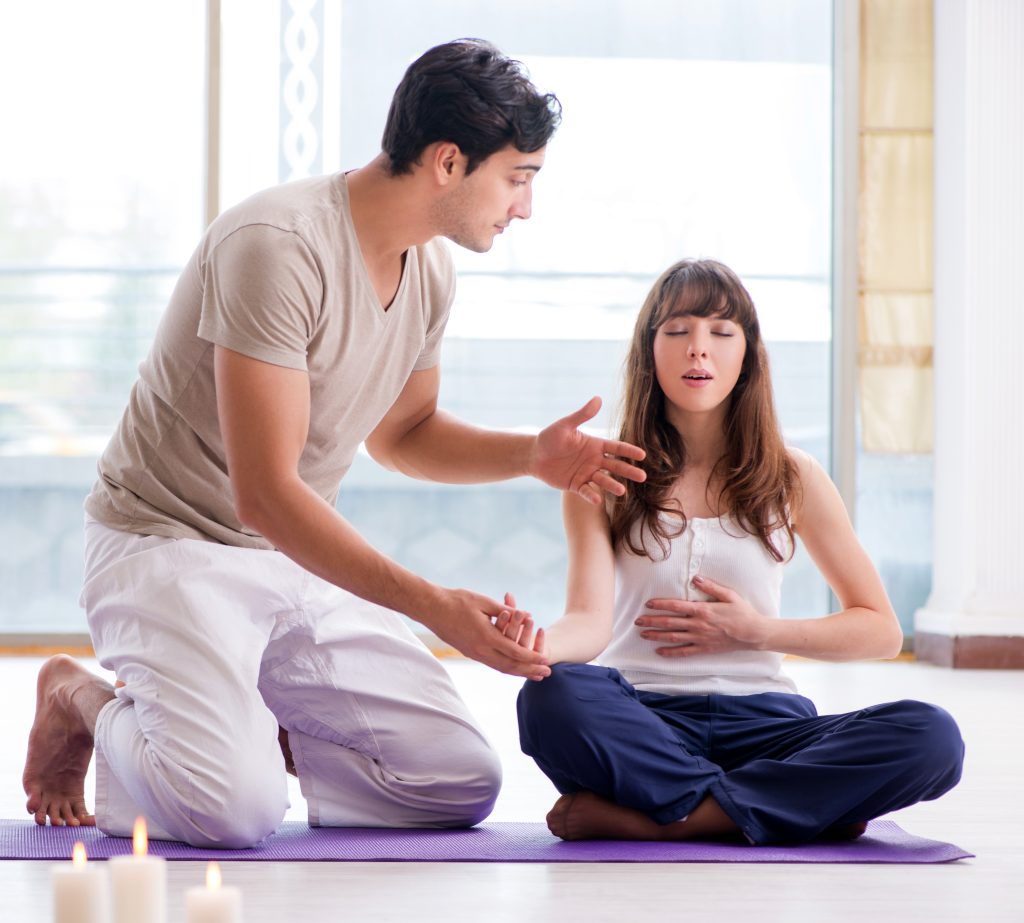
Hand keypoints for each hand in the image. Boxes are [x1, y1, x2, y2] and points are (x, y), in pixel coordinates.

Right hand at [422, 587, 550, 679]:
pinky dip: (506, 667)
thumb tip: (527, 614)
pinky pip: (491, 664)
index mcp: (486, 637)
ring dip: (518, 672)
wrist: (431, 608)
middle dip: (529, 671)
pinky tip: (513, 667)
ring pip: (500, 668)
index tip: (546, 661)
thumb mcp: (484, 602)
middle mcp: (480, 650)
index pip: (515, 652)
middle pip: (510, 667)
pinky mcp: (469, 653)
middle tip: (546, 674)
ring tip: (533, 675)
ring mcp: (473, 654)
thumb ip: (506, 610)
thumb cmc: (457, 600)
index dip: (532, 658)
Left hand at [528, 397, 645, 505]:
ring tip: (622, 491)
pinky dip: (591, 495)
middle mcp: (593, 460)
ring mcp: (585, 473)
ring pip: (603, 480)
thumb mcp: (565, 425)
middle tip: (642, 477)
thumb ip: (582, 415)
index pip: (616, 447)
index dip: (629, 451)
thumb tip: (598, 398)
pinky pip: (585, 491)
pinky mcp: (575, 485)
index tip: (642, 455)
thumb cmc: (550, 437)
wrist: (534, 455)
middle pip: (615, 466)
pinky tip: (597, 500)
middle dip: (628, 471)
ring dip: (612, 485)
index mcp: (594, 445)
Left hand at [634, 575, 770, 656]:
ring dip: (656, 635)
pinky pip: (684, 652)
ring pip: (673, 637)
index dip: (660, 604)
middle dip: (651, 621)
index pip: (676, 606)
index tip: (648, 604)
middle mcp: (698, 625)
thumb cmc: (742, 612)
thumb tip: (695, 578)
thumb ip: (711, 586)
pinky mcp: (704, 649)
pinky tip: (659, 652)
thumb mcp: (729, 595)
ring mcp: (700, 638)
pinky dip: (670, 652)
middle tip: (637, 620)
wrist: (753, 634)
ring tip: (642, 634)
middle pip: (669, 623)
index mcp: (702, 610)